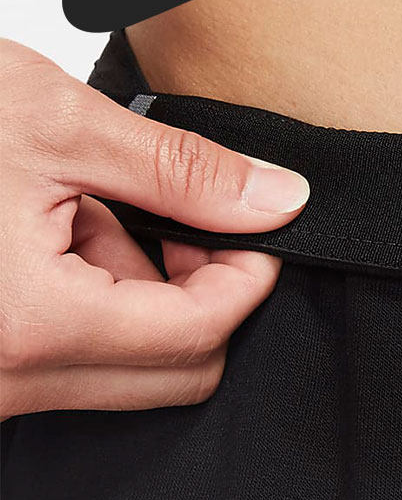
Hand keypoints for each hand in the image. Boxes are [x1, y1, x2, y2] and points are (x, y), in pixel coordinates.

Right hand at [0, 38, 308, 418]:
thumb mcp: (47, 121)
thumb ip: (177, 171)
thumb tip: (277, 200)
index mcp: (31, 324)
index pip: (198, 336)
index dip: (246, 277)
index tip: (252, 225)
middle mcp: (7, 378)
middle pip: (177, 374)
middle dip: (196, 293)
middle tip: (174, 217)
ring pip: (127, 371)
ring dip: (134, 293)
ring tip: (77, 207)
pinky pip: (71, 364)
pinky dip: (88, 304)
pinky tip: (49, 236)